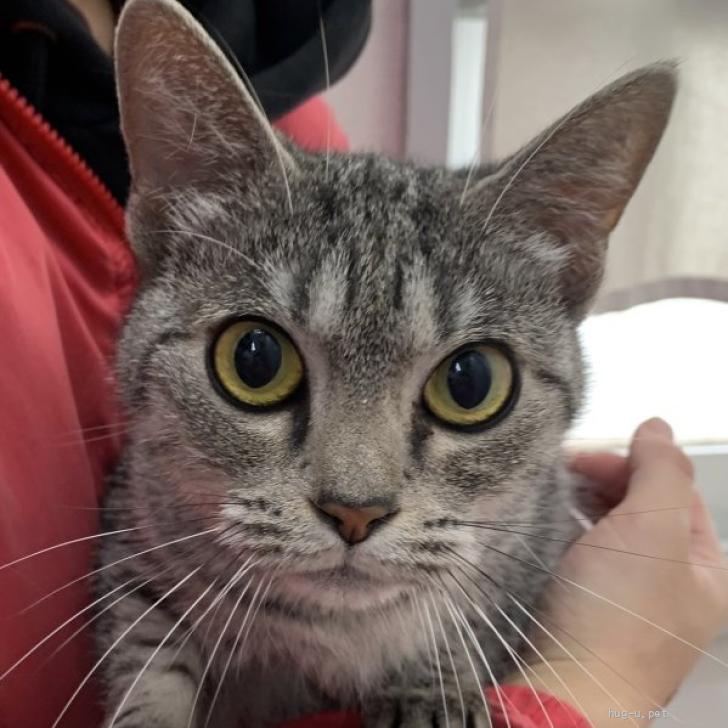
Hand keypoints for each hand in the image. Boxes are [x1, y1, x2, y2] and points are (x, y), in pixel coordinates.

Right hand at [507, 418, 727, 726]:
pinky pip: (583, 555)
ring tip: (547, 492)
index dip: (635, 464)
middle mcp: (671, 585)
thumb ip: (661, 471)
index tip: (586, 455)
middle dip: (605, 482)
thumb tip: (657, 425)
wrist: (563, 688)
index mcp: (704, 570)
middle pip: (642, 510)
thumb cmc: (618, 608)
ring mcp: (627, 599)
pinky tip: (544, 524)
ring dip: (582, 504)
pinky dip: (567, 532)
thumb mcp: (653, 529)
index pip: (675, 493)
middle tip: (561, 471)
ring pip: (609, 531)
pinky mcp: (587, 608)